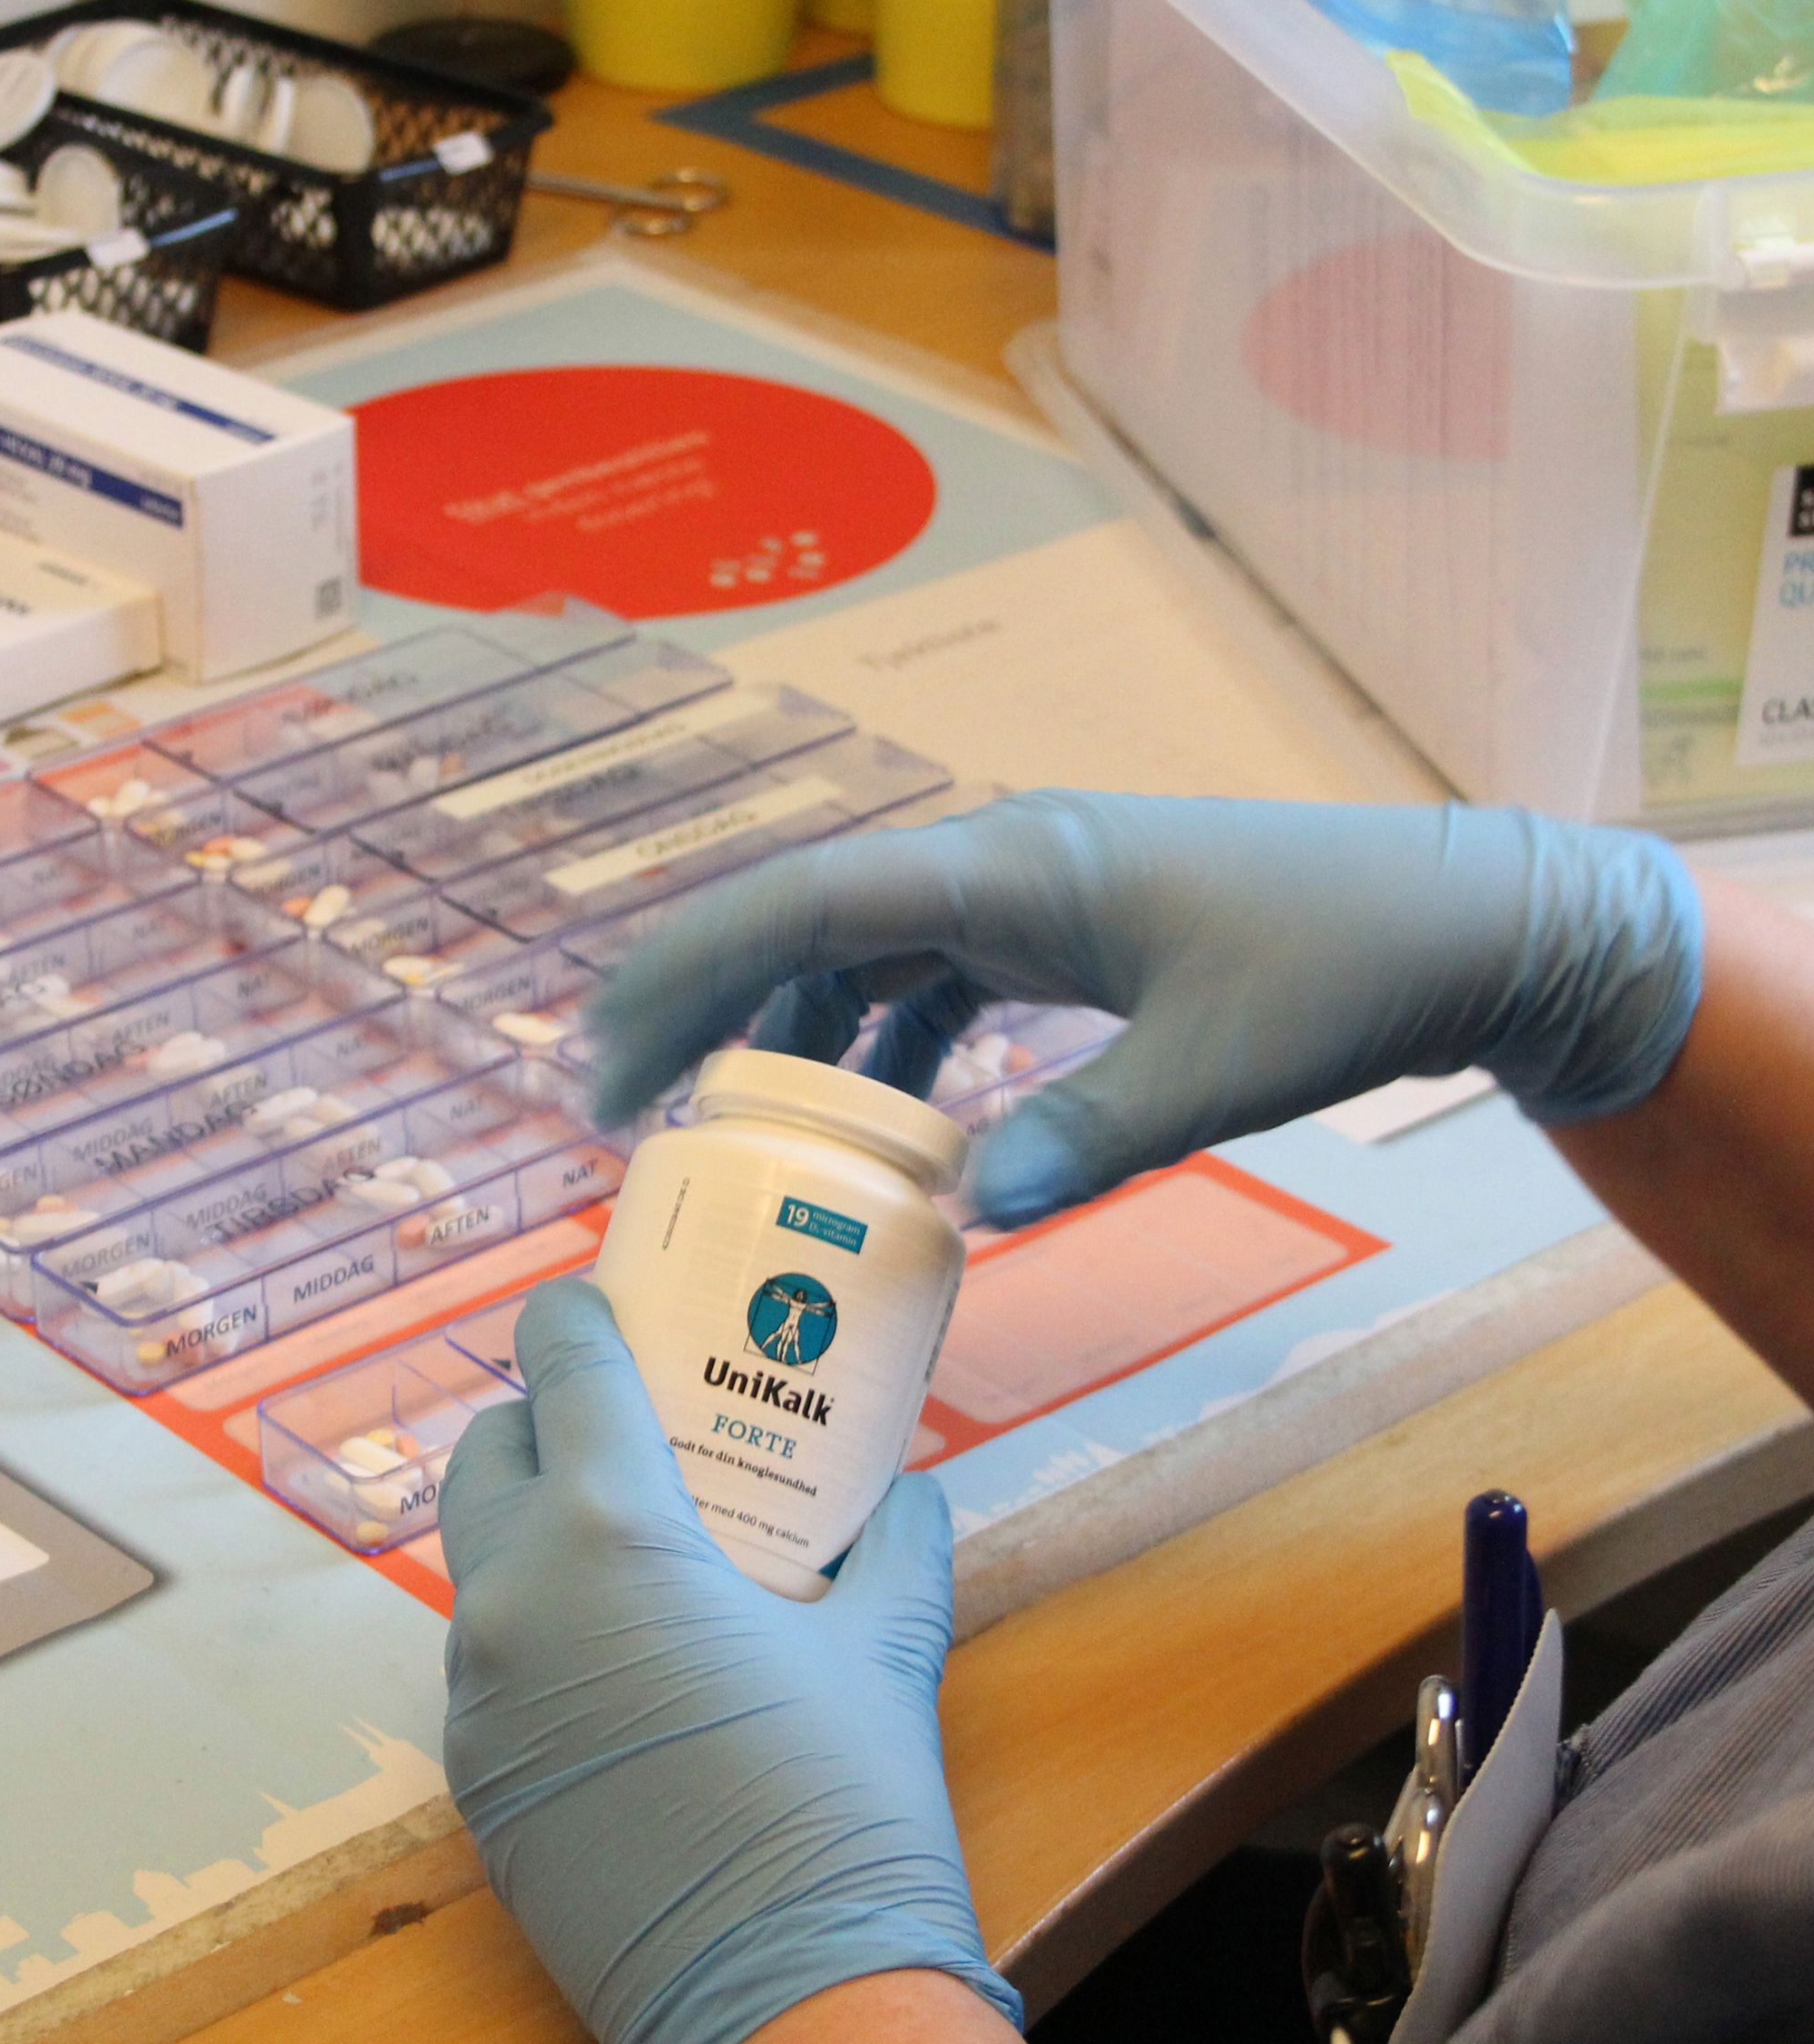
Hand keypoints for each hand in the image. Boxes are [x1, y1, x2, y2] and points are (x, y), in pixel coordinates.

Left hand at [439, 1279, 1022, 2043]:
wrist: (791, 2006)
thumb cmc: (841, 1806)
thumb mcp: (885, 1649)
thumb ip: (896, 1545)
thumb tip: (908, 1491)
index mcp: (610, 1536)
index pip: (561, 1368)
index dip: (571, 1315)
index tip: (594, 1299)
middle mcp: (515, 1599)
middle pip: (488, 1451)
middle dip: (543, 1419)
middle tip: (621, 1428)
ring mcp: (478, 1695)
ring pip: (481, 1559)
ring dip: (536, 1528)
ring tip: (632, 1549)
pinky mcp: (473, 1778)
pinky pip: (487, 1659)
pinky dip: (535, 1629)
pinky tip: (622, 1666)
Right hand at [585, 793, 1701, 1228]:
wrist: (1463, 922)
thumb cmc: (1345, 969)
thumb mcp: (1218, 1068)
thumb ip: (1087, 1135)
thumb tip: (960, 1212)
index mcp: (1013, 867)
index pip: (807, 903)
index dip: (692, 975)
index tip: (613, 1060)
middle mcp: (998, 863)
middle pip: (807, 920)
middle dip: (706, 1004)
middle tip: (619, 1104)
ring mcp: (1028, 895)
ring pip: (864, 954)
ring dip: (793, 1034)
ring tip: (729, 1132)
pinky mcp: (1062, 934)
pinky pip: (933, 984)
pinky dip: (887, 1052)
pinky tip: (878, 1135)